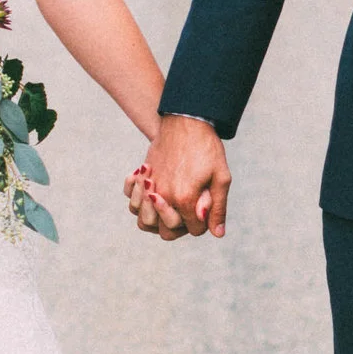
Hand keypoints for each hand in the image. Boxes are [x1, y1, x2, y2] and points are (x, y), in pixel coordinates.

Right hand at [134, 113, 228, 238]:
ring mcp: (150, 186)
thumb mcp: (221, 177)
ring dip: (156, 218)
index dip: (202, 223)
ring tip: (168, 205)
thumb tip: (217, 233)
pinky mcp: (143, 175)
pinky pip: (131, 197)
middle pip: (166, 232)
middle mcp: (163, 196)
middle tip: (188, 211)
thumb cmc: (207, 148)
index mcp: (185, 199)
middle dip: (179, 227)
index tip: (206, 209)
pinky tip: (150, 191)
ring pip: (143, 221)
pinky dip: (137, 199)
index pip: (193, 229)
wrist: (187, 120)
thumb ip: (218, 208)